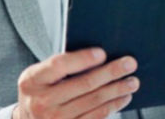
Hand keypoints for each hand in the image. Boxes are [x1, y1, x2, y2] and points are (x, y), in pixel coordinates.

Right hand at [13, 48, 138, 118]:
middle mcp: (42, 103)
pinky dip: (111, 107)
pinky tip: (122, 98)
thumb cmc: (38, 92)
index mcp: (32, 80)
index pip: (60, 65)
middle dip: (110, 73)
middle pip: (83, 84)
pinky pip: (95, 118)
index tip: (103, 53)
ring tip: (131, 81)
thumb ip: (59, 66)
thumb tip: (97, 56)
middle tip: (129, 64)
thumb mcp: (38, 75)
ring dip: (116, 91)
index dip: (82, 59)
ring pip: (93, 103)